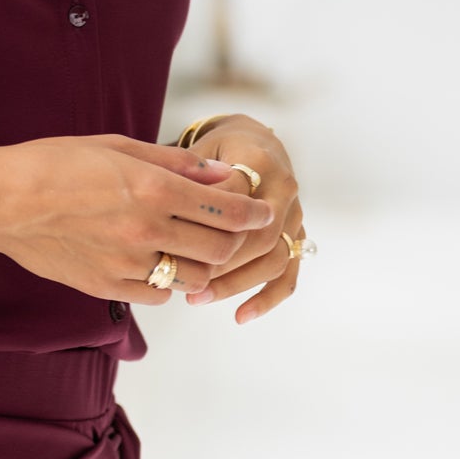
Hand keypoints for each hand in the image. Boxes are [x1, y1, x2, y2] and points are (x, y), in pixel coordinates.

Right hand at [0, 132, 277, 304]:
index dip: (255, 213)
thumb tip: (220, 173)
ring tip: (192, 249)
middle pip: (220, 249)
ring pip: (192, 279)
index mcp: (152, 188)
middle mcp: (145, 229)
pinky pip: (157, 294)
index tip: (264, 212)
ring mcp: (126, 263)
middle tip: (231, 231)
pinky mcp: (106, 287)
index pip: (228, 209)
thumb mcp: (118, 147)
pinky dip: (166, 282)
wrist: (1, 202)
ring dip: (201, 265)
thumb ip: (175, 162)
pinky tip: (156, 263)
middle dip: (234, 241)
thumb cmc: (55, 163)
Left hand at [179, 118, 308, 324]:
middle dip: (219, 263)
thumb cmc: (216, 150)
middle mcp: (283, 187)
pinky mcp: (296, 235)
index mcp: (258, 159)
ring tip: (198, 298)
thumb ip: (182, 171)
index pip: (233, 201)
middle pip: (257, 236)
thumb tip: (164, 205)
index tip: (170, 245)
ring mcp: (294, 214)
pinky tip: (241, 315)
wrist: (253, 143)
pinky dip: (268, 297)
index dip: (204, 226)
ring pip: (273, 257)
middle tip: (182, 280)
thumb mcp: (196, 149)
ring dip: (236, 283)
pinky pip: (289, 272)